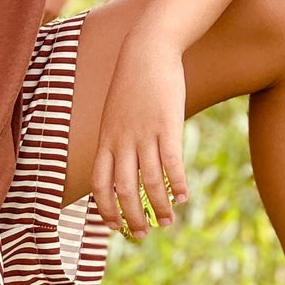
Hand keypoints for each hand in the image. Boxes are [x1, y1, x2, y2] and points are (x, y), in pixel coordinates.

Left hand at [91, 29, 190, 240]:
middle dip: (132, 217)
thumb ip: (117, 138)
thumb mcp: (116, 112)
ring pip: (149, 181)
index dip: (106, 209)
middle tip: (143, 234)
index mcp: (107, 139)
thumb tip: (123, 161)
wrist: (147, 50)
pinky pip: (171, 163)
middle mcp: (122, 140)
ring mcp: (144, 133)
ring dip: (159, 207)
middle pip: (123, 189)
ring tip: (168, 222)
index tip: (115, 227)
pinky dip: (177, 184)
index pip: (100, 184)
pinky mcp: (167, 125)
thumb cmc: (134, 83)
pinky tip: (184, 197)